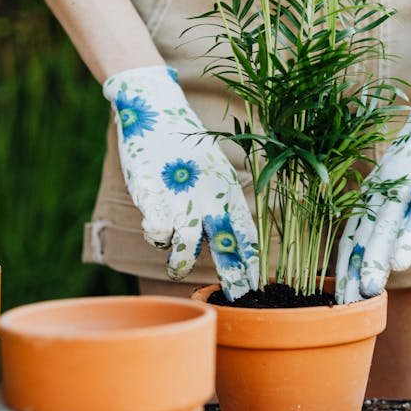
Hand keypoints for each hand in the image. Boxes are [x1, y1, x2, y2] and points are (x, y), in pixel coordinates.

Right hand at [103, 65, 258, 297]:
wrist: (155, 112)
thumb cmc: (185, 148)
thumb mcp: (213, 174)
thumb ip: (219, 205)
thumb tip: (231, 240)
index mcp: (229, 192)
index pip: (247, 236)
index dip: (252, 265)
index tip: (258, 289)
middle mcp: (210, 199)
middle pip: (227, 247)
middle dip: (233, 277)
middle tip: (238, 298)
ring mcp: (181, 199)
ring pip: (186, 249)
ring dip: (181, 264)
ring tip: (177, 266)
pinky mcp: (153, 197)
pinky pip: (158, 232)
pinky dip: (157, 236)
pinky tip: (157, 228)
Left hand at [335, 58, 410, 302]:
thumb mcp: (402, 182)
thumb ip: (391, 211)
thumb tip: (385, 249)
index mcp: (373, 194)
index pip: (352, 237)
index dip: (344, 269)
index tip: (338, 299)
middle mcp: (382, 192)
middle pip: (362, 239)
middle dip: (354, 274)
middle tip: (344, 306)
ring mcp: (406, 187)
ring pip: (384, 230)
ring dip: (375, 262)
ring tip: (366, 292)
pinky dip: (406, 239)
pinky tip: (400, 263)